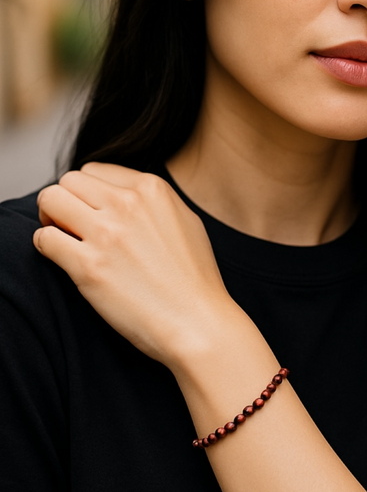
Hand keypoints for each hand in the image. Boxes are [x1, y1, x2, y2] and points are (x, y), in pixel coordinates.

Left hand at [34, 163, 235, 365]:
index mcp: (152, 189)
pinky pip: (45, 239)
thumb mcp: (186, 221)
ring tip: (64, 237)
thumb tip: (123, 196)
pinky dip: (47, 246)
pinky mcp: (89, 266)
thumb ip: (153, 202)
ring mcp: (107, 234)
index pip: (95, 170)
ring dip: (52, 218)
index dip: (89, 192)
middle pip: (69, 181)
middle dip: (66, 200)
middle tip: (72, 224)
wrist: (198, 321)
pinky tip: (66, 260)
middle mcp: (127, 203)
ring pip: (50, 200)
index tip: (92, 212)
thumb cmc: (195, 278)